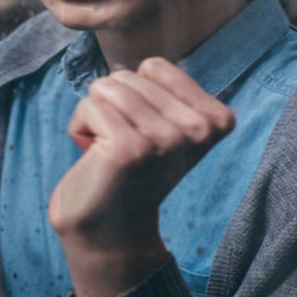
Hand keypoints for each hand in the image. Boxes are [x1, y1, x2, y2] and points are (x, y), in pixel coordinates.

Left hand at [48, 56, 234, 296]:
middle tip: (123, 146)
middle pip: (129, 75)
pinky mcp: (129, 148)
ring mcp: (165, 139)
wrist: (110, 231)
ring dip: (95, 115)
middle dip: (113, 105)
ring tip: (108, 150)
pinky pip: (89, 105)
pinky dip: (79, 126)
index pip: (155, 66)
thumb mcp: (166, 124)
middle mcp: (197, 129)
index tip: (143, 131)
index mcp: (216, 120)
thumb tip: (147, 64)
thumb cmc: (131, 170)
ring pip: (108, 86)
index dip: (137, 93)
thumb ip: (166, 90)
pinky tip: (94, 158)